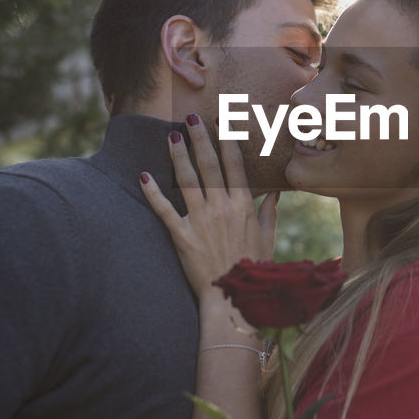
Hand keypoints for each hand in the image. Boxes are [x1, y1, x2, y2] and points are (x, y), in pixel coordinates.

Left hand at [140, 116, 277, 300]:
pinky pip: (165, 211)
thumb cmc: (252, 269)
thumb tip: (275, 191)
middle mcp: (222, 209)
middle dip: (200, 140)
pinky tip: (144, 177)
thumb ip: (269, 212)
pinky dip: (153, 194)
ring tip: (171, 137)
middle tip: (191, 119)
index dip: (227, 141)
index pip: (235, 166)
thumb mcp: (267, 238)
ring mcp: (201, 222)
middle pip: (209, 166)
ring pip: (187, 182)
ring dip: (178, 157)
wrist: (233, 299)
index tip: (222, 121)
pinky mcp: (182, 237)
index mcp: (243, 207)